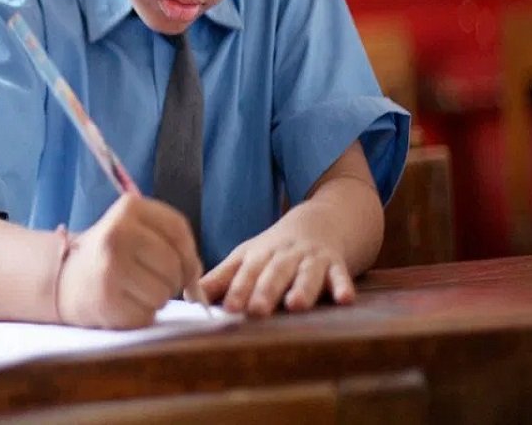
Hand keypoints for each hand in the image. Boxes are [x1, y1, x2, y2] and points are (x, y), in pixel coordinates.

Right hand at [56, 195, 202, 329]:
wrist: (65, 278)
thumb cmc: (112, 254)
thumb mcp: (136, 230)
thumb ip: (171, 243)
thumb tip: (196, 279)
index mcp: (129, 207)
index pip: (178, 229)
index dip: (190, 254)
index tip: (187, 268)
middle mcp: (118, 233)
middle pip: (174, 264)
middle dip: (173, 280)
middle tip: (154, 280)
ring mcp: (110, 267)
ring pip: (164, 292)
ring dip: (157, 299)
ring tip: (135, 290)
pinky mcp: (106, 300)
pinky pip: (147, 314)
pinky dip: (142, 314)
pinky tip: (124, 303)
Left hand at [200, 235, 354, 315]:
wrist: (319, 222)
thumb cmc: (275, 249)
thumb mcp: (246, 257)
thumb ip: (221, 279)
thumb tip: (186, 297)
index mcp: (259, 255)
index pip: (246, 272)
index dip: (237, 289)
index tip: (228, 307)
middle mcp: (284, 256)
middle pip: (274, 273)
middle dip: (265, 291)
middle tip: (256, 310)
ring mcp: (311, 259)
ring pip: (306, 274)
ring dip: (302, 288)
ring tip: (296, 305)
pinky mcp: (336, 264)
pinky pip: (341, 275)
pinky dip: (343, 285)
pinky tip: (345, 299)